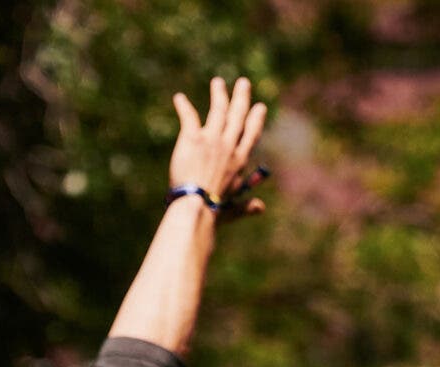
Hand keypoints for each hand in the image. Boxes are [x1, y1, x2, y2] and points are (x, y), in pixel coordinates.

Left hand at [168, 76, 268, 213]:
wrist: (196, 206)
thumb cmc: (214, 211)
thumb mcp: (233, 209)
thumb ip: (247, 206)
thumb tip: (261, 207)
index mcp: (240, 161)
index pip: (251, 134)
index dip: (255, 119)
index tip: (259, 107)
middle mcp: (228, 146)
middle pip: (237, 116)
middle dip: (241, 98)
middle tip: (243, 83)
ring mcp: (211, 140)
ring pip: (218, 110)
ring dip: (218, 94)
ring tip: (218, 82)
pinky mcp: (192, 138)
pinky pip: (189, 116)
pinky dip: (183, 106)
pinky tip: (179, 98)